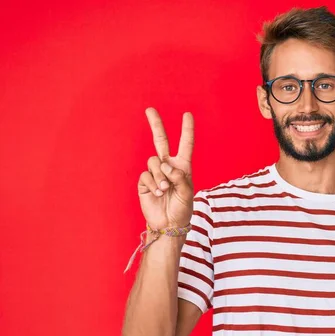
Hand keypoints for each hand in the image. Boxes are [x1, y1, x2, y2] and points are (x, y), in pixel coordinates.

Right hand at [137, 107, 194, 229]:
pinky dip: (152, 184)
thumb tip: (165, 165)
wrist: (168, 224)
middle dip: (156, 125)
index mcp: (183, 166)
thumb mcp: (187, 192)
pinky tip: (157, 193)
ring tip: (165, 189)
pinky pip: (146, 175)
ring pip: (153, 161)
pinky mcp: (144, 182)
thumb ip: (179, 176)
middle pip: (160, 141)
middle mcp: (168, 166)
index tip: (187, 115)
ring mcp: (155, 173)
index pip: (185, 144)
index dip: (187, 130)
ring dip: (160, 175)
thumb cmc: (182, 209)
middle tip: (150, 110)